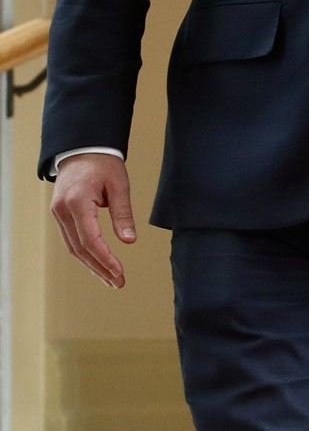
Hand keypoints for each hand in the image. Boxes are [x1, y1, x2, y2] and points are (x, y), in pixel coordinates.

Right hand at [50, 153, 136, 288]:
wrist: (83, 148)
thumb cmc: (103, 163)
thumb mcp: (119, 185)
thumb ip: (123, 214)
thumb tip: (129, 241)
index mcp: (77, 202)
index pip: (90, 239)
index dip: (105, 259)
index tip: (120, 273)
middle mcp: (62, 211)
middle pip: (80, 249)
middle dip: (100, 268)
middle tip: (118, 283)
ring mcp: (58, 214)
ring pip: (73, 247)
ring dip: (92, 265)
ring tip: (111, 279)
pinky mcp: (60, 215)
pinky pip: (71, 240)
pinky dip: (85, 254)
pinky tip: (98, 264)